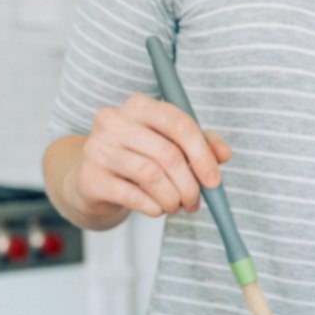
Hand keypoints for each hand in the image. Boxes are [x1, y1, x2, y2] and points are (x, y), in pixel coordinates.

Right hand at [69, 94, 232, 219]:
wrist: (94, 182)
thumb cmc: (138, 159)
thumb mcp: (171, 145)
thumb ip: (201, 144)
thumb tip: (224, 154)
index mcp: (139, 106)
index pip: (179, 123)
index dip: (202, 155)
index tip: (214, 181)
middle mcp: (114, 120)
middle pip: (168, 153)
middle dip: (189, 185)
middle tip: (194, 202)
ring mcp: (98, 148)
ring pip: (151, 175)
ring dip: (172, 198)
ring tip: (175, 205)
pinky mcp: (90, 177)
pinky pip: (132, 195)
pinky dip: (153, 207)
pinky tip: (156, 209)